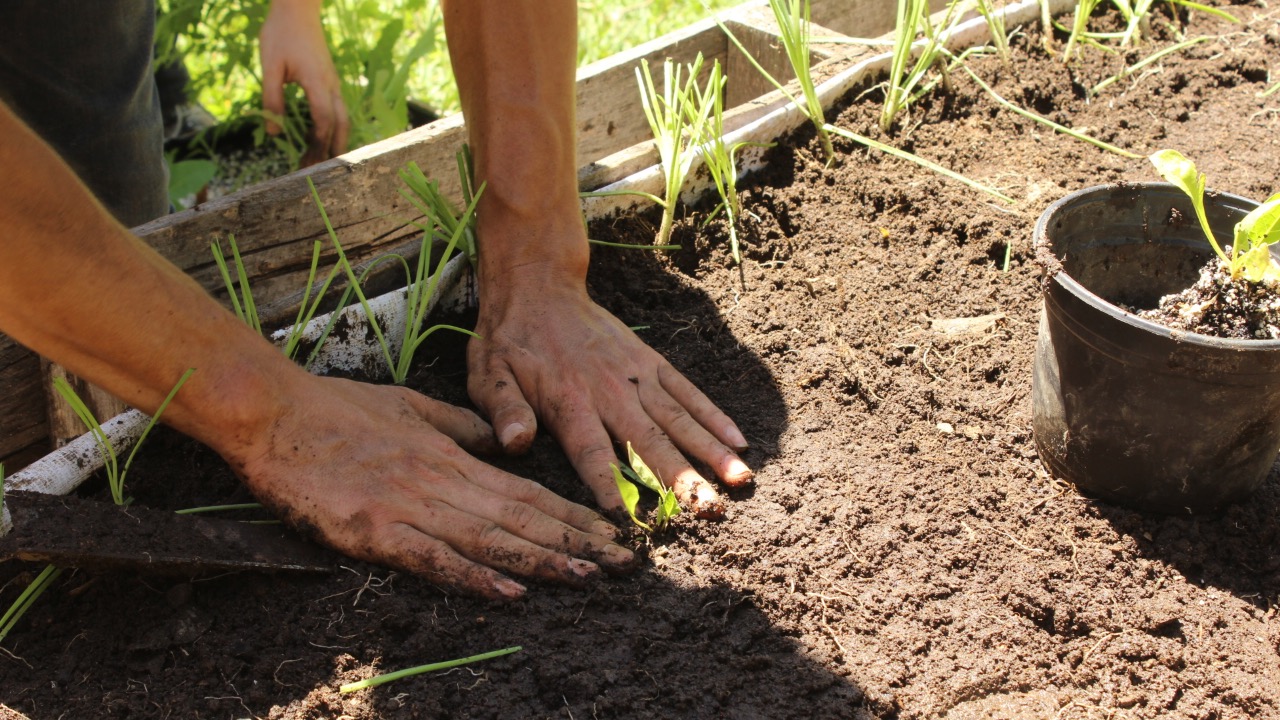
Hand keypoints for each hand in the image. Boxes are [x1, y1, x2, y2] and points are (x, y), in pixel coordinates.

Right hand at [226, 375, 633, 599]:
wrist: (273, 411)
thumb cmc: (336, 409)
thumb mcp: (409, 407)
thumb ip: (458, 426)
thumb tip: (496, 441)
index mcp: (451, 455)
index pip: (526, 490)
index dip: (571, 514)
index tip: (610, 532)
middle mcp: (441, 481)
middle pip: (522, 516)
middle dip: (577, 541)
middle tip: (625, 563)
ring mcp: (409, 507)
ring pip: (490, 538)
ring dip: (543, 560)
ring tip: (589, 577)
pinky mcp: (374, 531)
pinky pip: (433, 559)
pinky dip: (475, 576)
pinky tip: (511, 591)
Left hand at [259, 0, 348, 165]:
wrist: (298, 8)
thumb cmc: (281, 33)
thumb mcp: (270, 66)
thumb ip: (272, 98)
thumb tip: (272, 131)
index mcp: (317, 82)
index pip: (323, 120)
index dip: (317, 144)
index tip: (308, 163)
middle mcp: (331, 85)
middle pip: (340, 124)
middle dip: (331, 149)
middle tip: (319, 171)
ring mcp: (334, 83)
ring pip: (343, 118)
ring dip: (336, 141)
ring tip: (326, 161)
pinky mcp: (330, 80)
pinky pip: (338, 110)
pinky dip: (334, 128)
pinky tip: (324, 137)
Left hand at [466, 279, 753, 518]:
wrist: (538, 286)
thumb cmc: (508, 341)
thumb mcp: (488, 375)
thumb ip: (504, 410)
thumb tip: (515, 443)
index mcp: (567, 401)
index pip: (591, 451)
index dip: (609, 484)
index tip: (630, 518)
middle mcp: (610, 392)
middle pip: (650, 441)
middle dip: (682, 478)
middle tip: (710, 510)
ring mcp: (636, 376)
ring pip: (679, 419)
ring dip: (711, 451)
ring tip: (739, 480)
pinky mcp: (650, 363)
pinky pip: (687, 391)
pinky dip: (713, 415)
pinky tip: (738, 441)